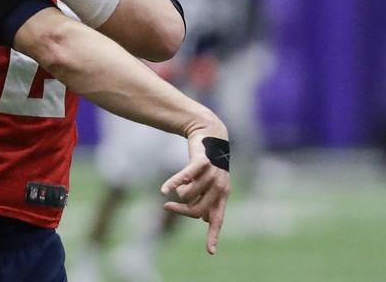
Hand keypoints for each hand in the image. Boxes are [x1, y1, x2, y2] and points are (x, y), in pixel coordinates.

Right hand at [160, 132, 230, 254]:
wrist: (209, 133)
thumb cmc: (207, 161)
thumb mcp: (207, 183)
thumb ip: (204, 200)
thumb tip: (202, 218)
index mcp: (223, 194)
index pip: (218, 219)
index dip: (213, 235)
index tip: (210, 252)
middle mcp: (220, 186)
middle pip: (198, 210)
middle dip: (181, 211)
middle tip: (167, 207)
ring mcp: (212, 174)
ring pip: (189, 195)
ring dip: (179, 193)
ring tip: (175, 185)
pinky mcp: (202, 162)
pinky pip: (185, 177)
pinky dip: (173, 184)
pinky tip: (163, 190)